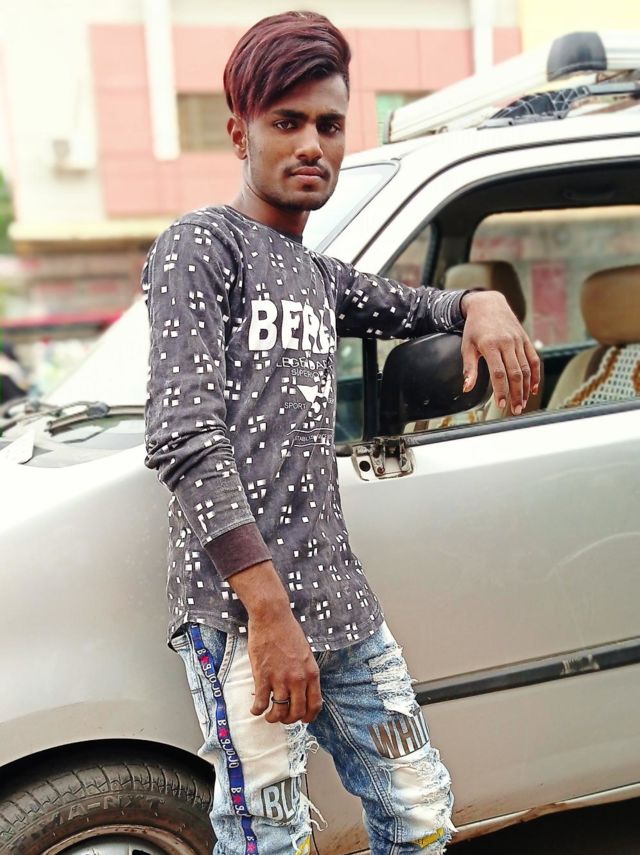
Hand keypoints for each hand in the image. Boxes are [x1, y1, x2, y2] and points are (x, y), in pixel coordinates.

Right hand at [248, 609, 322, 724]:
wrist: (272, 617)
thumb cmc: (288, 631)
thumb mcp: (305, 653)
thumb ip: (305, 672)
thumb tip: (303, 689)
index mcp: (311, 673)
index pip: (315, 704)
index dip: (309, 717)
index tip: (303, 720)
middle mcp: (298, 679)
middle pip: (297, 712)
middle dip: (289, 720)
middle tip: (283, 717)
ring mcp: (280, 679)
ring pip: (279, 712)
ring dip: (273, 718)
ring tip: (268, 715)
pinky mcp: (263, 676)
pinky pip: (261, 702)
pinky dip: (257, 710)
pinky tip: (255, 709)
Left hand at [460, 291, 540, 414]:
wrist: (488, 304)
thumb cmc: (474, 328)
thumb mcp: (467, 346)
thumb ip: (469, 368)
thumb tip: (467, 388)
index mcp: (490, 345)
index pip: (498, 373)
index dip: (501, 390)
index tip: (501, 405)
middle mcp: (507, 343)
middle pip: (515, 373)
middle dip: (516, 394)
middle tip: (515, 410)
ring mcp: (518, 341)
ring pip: (526, 369)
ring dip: (526, 388)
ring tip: (522, 404)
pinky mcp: (525, 340)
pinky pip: (534, 360)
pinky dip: (535, 375)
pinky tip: (533, 389)